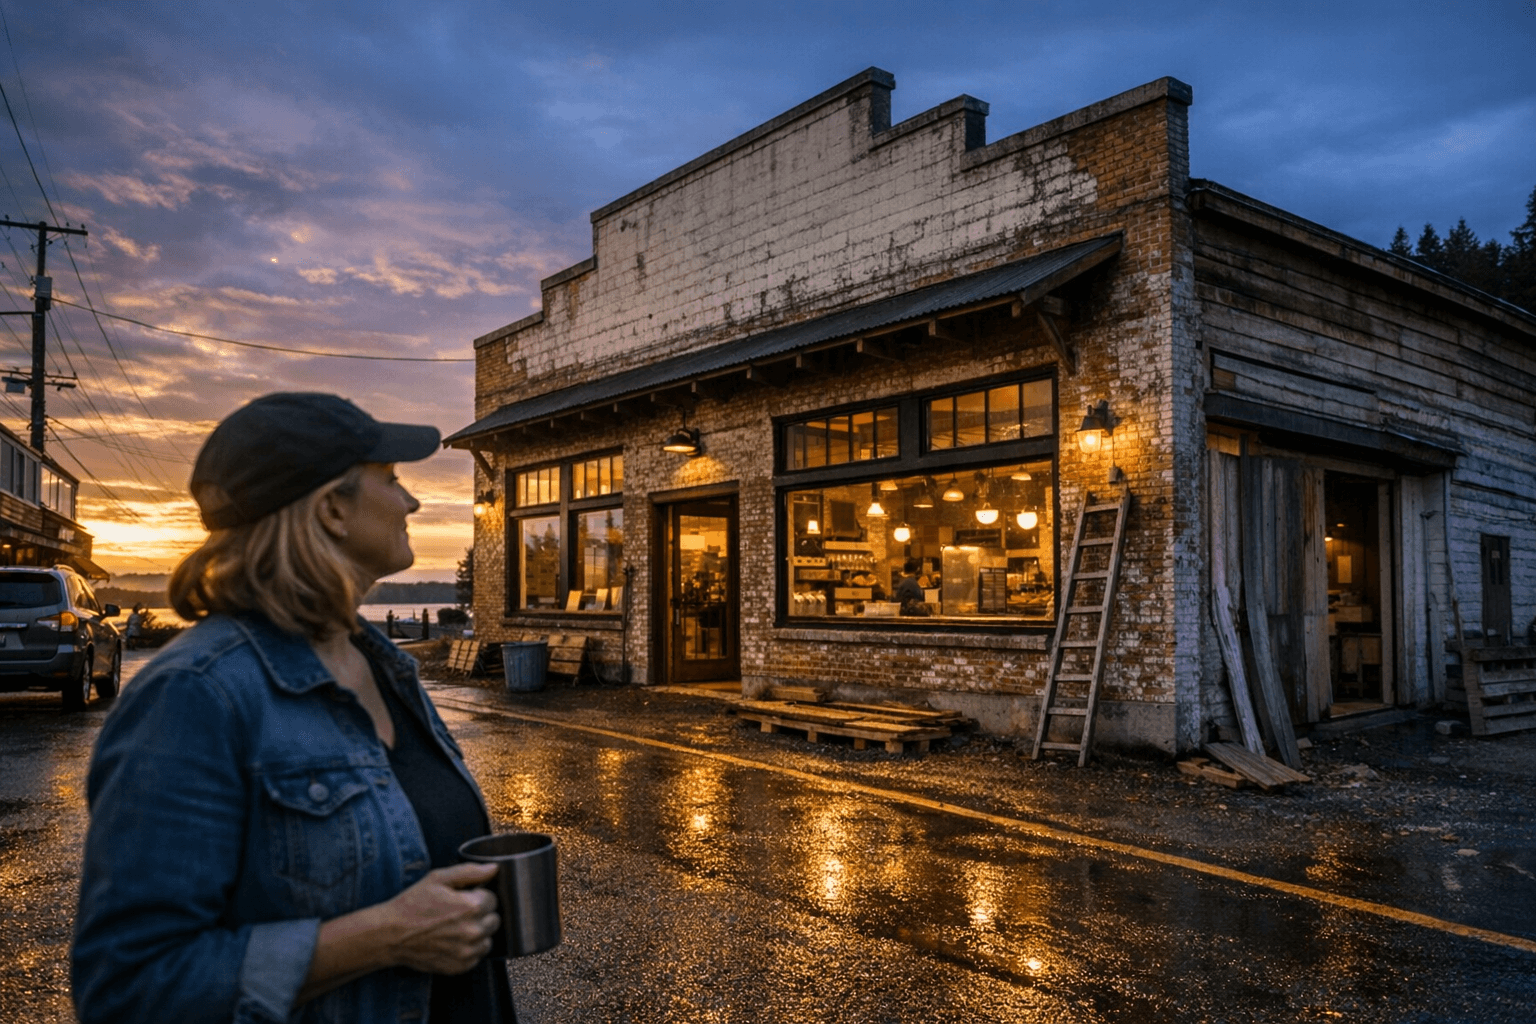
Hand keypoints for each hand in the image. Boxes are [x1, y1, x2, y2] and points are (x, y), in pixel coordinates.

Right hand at [379, 861, 500, 974]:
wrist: (390, 935)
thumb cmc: (413, 904)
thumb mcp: (438, 879)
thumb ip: (470, 872)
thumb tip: (493, 869)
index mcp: (472, 907)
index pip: (493, 899)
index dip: (478, 896)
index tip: (463, 898)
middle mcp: (473, 931)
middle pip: (494, 920)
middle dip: (480, 914)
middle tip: (458, 913)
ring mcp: (467, 952)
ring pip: (488, 939)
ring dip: (477, 933)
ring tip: (454, 928)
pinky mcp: (460, 967)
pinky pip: (477, 956)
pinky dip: (468, 949)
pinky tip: (451, 941)